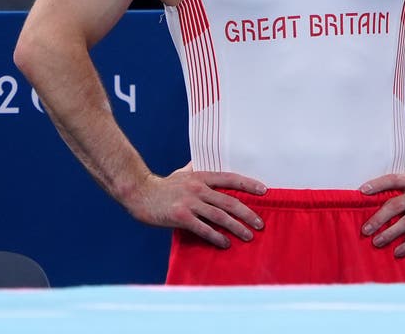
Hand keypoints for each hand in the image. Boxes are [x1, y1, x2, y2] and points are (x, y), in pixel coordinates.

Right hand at [125, 166, 266, 247]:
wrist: (139, 193)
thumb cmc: (162, 185)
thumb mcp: (182, 172)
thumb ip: (195, 168)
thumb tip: (203, 160)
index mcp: (201, 176)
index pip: (230, 179)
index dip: (248, 184)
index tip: (264, 191)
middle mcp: (198, 188)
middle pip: (229, 202)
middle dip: (248, 213)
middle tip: (260, 224)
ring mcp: (190, 203)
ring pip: (219, 216)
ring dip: (236, 227)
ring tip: (248, 236)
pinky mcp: (180, 217)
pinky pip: (203, 229)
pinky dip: (216, 237)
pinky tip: (225, 244)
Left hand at [360, 171, 404, 257]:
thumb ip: (404, 193)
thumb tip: (380, 210)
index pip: (392, 179)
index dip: (377, 184)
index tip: (362, 191)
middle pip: (395, 205)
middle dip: (378, 218)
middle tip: (365, 230)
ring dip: (390, 233)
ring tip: (377, 242)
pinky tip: (398, 251)